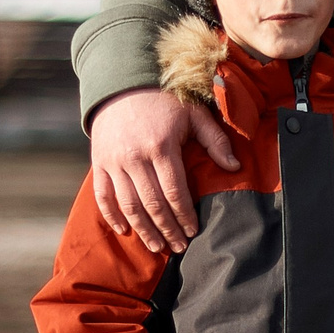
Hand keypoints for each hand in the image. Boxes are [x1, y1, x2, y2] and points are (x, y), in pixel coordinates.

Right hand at [90, 88, 239, 254]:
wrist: (122, 85)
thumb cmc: (164, 101)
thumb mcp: (194, 114)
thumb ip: (215, 141)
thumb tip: (235, 167)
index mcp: (161, 147)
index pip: (174, 191)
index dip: (184, 215)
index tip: (193, 231)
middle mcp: (134, 158)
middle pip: (152, 203)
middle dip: (167, 229)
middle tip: (178, 247)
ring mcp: (113, 162)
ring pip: (127, 205)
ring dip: (142, 229)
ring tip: (156, 246)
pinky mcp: (98, 163)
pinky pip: (103, 196)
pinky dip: (112, 216)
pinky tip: (125, 231)